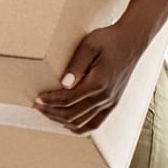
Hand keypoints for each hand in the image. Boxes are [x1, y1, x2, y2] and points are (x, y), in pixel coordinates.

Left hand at [35, 20, 154, 133]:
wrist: (131, 41)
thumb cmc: (109, 40)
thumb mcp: (89, 45)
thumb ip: (76, 65)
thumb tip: (64, 83)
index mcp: (99, 83)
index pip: (68, 99)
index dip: (50, 101)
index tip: (37, 99)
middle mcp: (106, 97)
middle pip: (73, 114)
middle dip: (51, 112)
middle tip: (36, 106)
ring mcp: (111, 102)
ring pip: (83, 123)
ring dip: (62, 121)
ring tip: (47, 113)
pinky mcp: (113, 103)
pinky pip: (96, 123)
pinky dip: (80, 127)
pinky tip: (66, 123)